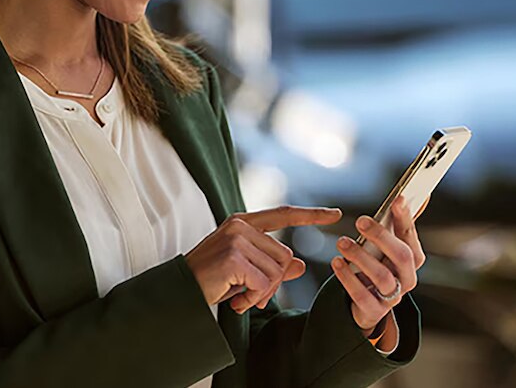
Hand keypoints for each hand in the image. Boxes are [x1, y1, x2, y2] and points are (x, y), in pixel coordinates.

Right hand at [185, 205, 341, 313]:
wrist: (178, 295)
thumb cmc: (209, 282)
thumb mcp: (244, 273)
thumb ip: (272, 266)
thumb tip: (300, 265)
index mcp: (242, 223)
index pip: (283, 215)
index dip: (312, 214)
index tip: (337, 214)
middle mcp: (240, 226)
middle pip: (284, 255)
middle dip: (273, 282)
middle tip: (250, 296)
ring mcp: (236, 239)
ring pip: (276, 271)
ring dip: (262, 293)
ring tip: (240, 298)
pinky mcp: (234, 257)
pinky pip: (264, 283)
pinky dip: (253, 298)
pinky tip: (236, 301)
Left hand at [330, 195, 426, 331]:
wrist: (367, 305)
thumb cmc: (378, 266)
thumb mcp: (387, 246)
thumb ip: (399, 223)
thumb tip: (417, 194)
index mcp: (413, 259)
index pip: (411, 236)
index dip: (405, 218)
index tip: (396, 199)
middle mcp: (408, 278)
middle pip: (402, 256)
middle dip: (382, 236)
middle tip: (360, 220)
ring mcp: (393, 297)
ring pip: (382, 276)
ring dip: (361, 257)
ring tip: (342, 242)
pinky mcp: (375, 311)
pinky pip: (363, 296)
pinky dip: (348, 278)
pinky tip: (336, 262)